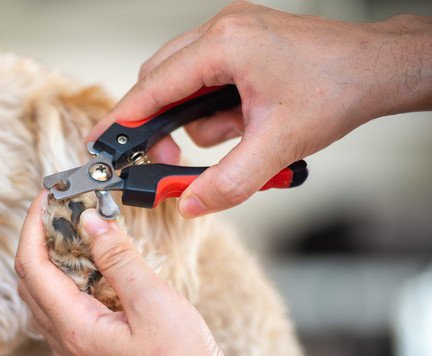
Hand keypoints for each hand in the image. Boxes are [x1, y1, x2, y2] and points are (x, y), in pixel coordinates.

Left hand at [14, 194, 249, 355]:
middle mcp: (67, 345)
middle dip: (42, 240)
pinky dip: (70, 287)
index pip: (32, 267)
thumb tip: (90, 221)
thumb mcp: (152, 299)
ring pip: (46, 299)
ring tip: (80, 235)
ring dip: (56, 263)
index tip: (45, 198)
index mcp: (75, 329)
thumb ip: (117, 257)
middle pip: (33, 282)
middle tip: (64, 211)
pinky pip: (63, 317)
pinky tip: (94, 274)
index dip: (34, 227)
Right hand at [89, 1, 431, 217]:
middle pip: (161, 81)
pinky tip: (246, 118)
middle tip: (173, 159)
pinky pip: (206, 80)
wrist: (377, 69)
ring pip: (184, 84)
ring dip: (202, 119)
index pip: (154, 86)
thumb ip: (228, 182)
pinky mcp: (240, 43)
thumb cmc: (336, 90)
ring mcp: (231, 33)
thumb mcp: (278, 146)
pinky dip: (217, 108)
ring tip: (241, 131)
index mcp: (225, 45)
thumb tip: (189, 203)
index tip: (99, 140)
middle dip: (166, 126)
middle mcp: (222, 30)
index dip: (122, 117)